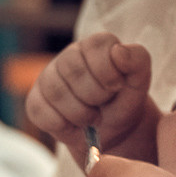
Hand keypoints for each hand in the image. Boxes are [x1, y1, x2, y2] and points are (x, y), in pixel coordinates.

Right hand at [24, 31, 158, 159]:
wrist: (111, 131)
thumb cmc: (124, 100)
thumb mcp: (140, 81)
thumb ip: (137, 59)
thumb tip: (118, 50)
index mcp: (95, 45)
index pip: (95, 45)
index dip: (108, 70)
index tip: (117, 86)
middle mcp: (69, 56)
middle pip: (72, 70)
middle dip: (94, 95)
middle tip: (103, 105)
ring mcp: (48, 78)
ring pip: (56, 92)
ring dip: (80, 113)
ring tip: (93, 119)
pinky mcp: (36, 101)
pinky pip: (40, 111)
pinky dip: (63, 126)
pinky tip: (75, 127)